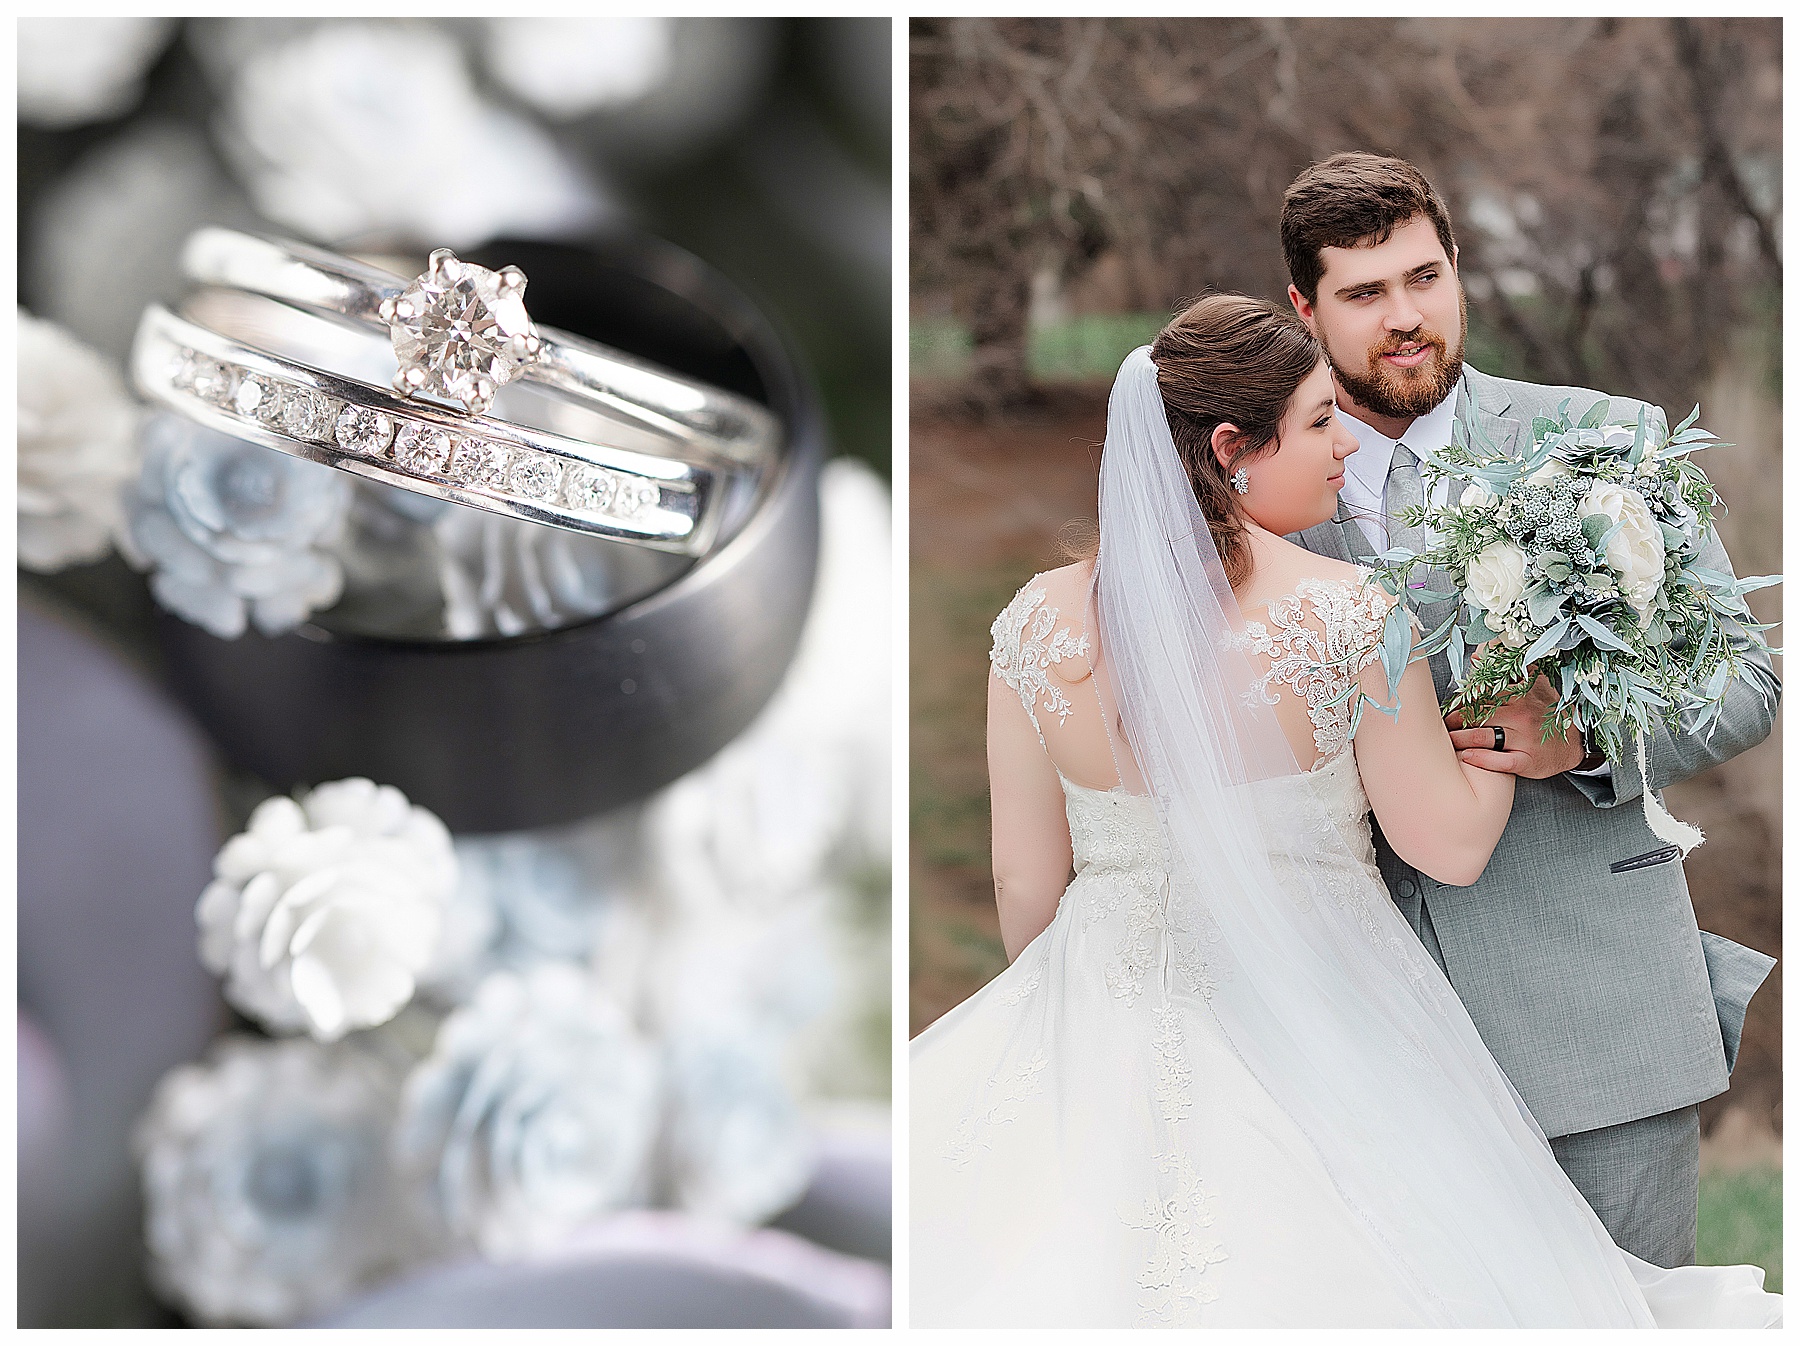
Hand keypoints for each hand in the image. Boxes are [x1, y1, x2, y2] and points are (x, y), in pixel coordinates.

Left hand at [1444, 673, 1587, 778]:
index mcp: (1519, 694)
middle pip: (1476, 715)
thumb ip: (1507, 670)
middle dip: (1455, 720)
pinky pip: (1498, 761)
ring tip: (1448, 740)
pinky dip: (1479, 759)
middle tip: (1442, 725)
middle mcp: (1521, 715)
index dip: (1461, 701)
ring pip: (1481, 736)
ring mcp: (1524, 739)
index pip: (1481, 694)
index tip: (1449, 706)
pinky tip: (1466, 756)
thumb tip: (1477, 654)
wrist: (1576, 745)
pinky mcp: (1526, 761)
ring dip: (1458, 739)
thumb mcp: (1534, 685)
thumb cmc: (1547, 714)